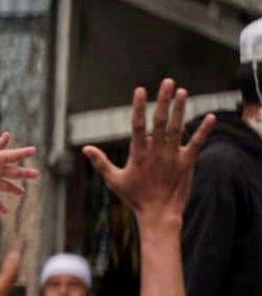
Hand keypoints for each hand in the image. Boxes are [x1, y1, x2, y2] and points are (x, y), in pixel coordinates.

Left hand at [0, 132, 37, 213]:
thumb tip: (7, 135)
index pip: (11, 155)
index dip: (22, 153)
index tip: (34, 150)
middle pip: (12, 172)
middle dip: (24, 173)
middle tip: (36, 174)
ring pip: (5, 186)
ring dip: (14, 189)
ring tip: (23, 192)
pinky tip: (5, 212)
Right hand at [83, 79, 214, 229]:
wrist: (158, 213)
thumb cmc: (134, 198)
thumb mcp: (113, 180)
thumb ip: (100, 162)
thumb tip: (85, 148)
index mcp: (138, 153)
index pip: (138, 125)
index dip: (139, 106)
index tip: (140, 90)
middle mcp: (156, 151)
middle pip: (160, 120)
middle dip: (163, 100)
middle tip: (167, 82)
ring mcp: (172, 156)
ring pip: (176, 127)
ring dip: (180, 109)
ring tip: (182, 92)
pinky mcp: (187, 162)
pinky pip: (196, 143)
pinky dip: (203, 130)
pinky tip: (211, 116)